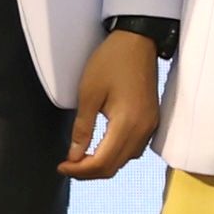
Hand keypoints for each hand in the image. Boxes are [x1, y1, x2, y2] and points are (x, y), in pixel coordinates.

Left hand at [61, 30, 161, 179]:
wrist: (137, 42)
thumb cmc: (111, 62)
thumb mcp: (88, 94)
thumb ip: (82, 129)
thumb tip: (74, 156)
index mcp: (127, 124)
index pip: (102, 162)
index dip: (80, 171)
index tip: (61, 166)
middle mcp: (143, 130)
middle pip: (115, 166)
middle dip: (89, 172)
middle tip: (68, 165)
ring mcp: (150, 126)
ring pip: (126, 160)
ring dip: (103, 164)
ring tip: (82, 158)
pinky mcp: (152, 120)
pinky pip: (134, 148)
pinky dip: (116, 154)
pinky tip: (102, 147)